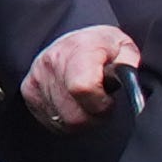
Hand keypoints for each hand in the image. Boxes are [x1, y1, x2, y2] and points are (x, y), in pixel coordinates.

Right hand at [19, 23, 143, 129]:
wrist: (69, 38)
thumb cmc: (98, 45)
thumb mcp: (123, 46)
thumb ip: (130, 66)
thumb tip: (133, 87)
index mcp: (78, 50)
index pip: (82, 88)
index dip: (101, 103)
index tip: (109, 99)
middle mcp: (51, 63)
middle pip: (75, 115)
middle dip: (94, 116)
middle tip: (101, 102)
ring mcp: (36, 79)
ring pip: (65, 123)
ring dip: (81, 119)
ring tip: (87, 102)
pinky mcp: (28, 92)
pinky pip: (53, 123)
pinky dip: (67, 120)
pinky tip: (73, 105)